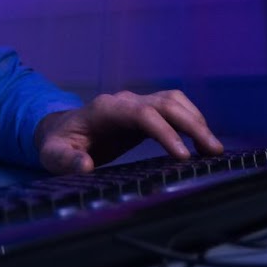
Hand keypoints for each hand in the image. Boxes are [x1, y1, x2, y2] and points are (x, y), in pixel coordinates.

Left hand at [34, 89, 221, 174]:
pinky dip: (192, 120)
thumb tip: (85, 165)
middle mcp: (125, 101)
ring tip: (214, 148)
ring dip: (197, 121)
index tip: (183, 156)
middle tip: (213, 150)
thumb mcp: (53, 155)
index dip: (166, 132)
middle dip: (193, 125)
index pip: (144, 114)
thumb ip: (66, 160)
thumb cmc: (58, 144)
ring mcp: (137, 103)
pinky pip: (174, 108)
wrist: (61, 130)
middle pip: (166, 103)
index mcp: (106, 109)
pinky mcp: (146, 111)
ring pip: (175, 101)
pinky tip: (203, 142)